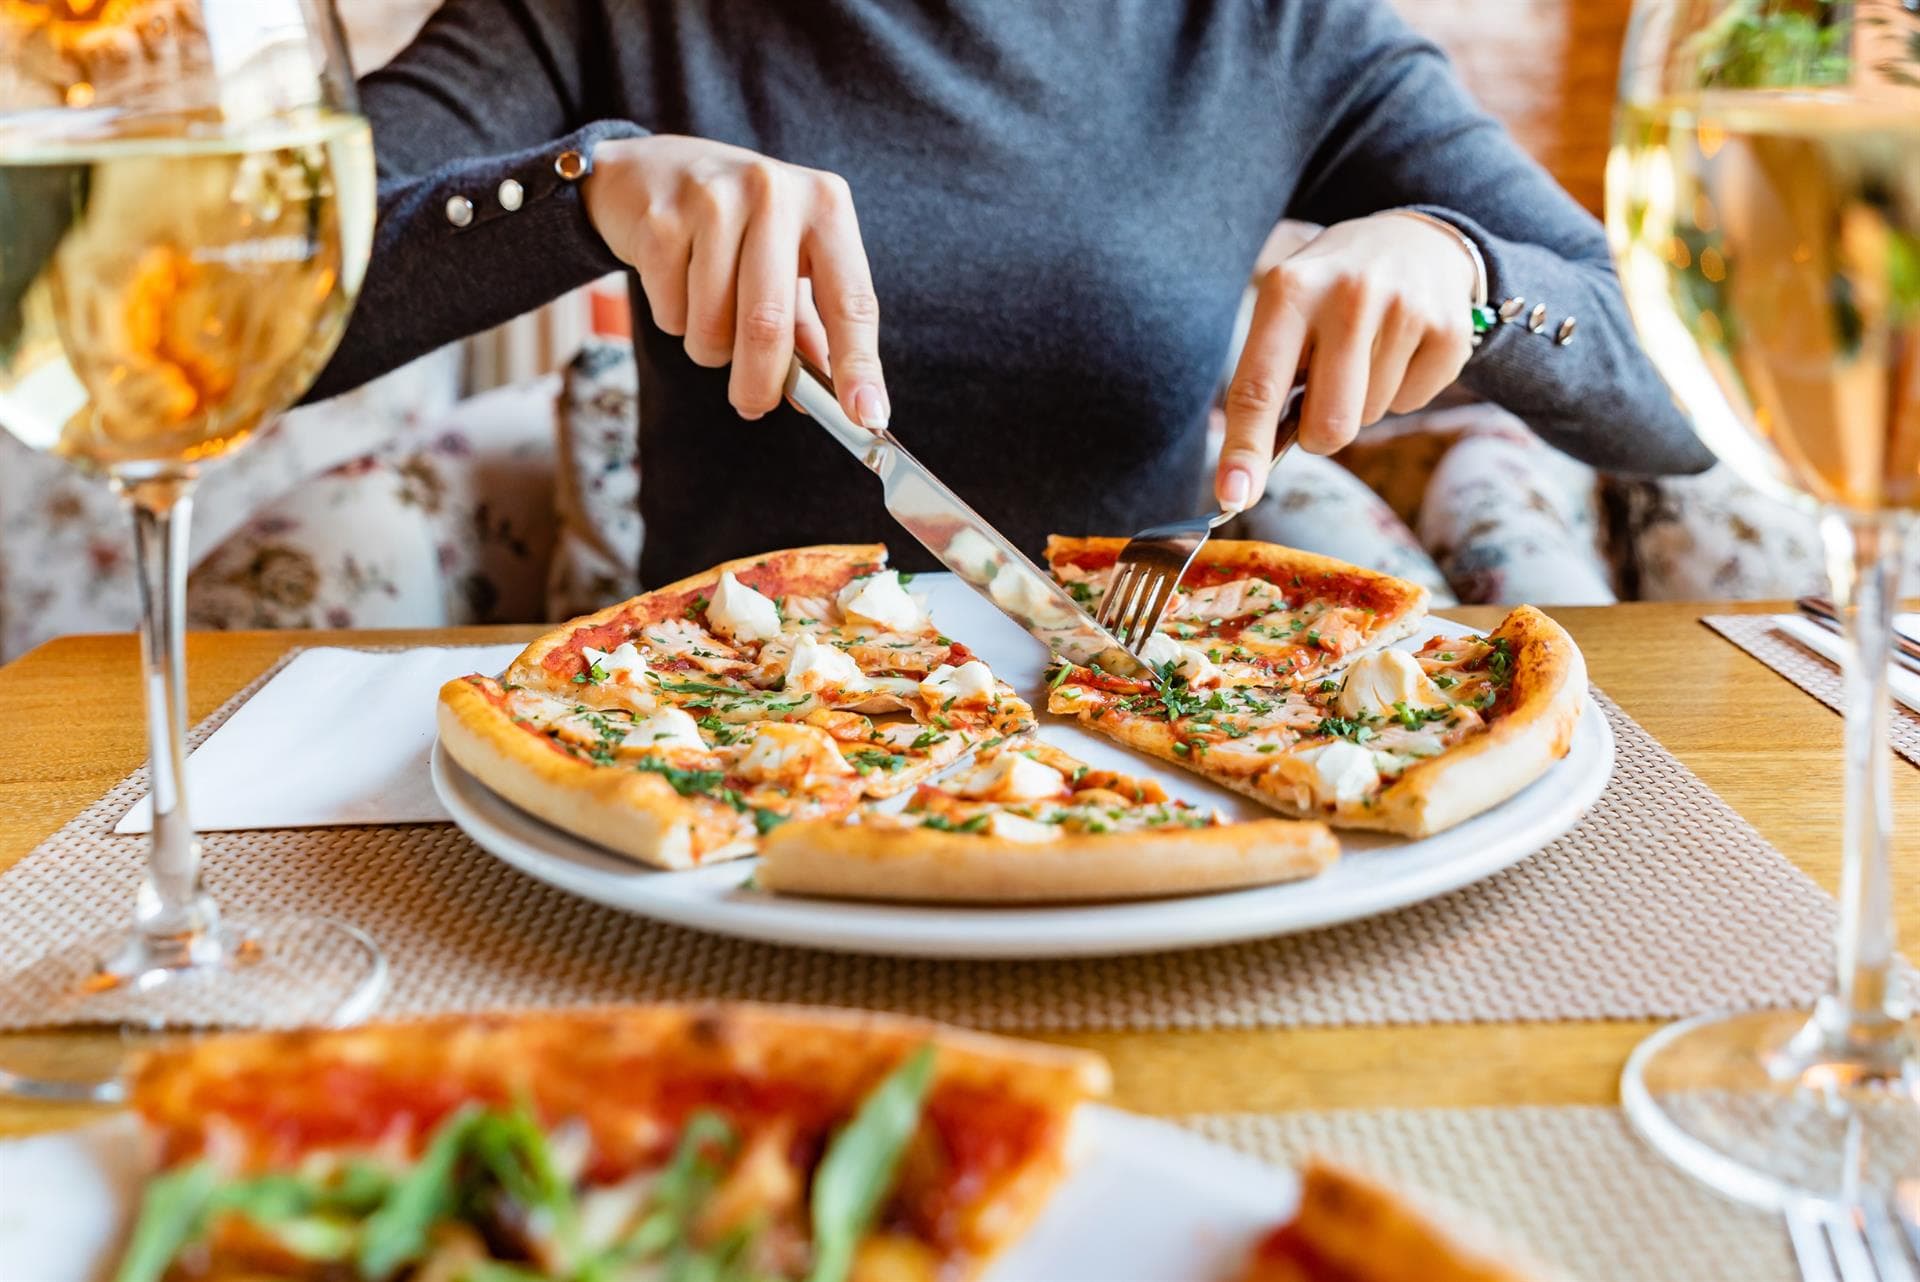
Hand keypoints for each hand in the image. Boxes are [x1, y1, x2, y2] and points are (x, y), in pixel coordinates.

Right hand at [583, 135, 887, 427]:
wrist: (650, 170)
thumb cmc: (736, 224)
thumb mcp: (787, 260)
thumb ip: (809, 328)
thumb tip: (827, 399)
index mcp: (825, 205)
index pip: (852, 301)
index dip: (859, 366)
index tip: (867, 417)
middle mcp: (775, 194)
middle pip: (769, 325)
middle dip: (760, 384)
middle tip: (753, 406)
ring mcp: (713, 201)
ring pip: (713, 328)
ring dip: (710, 349)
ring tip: (708, 313)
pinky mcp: (660, 220)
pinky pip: (671, 314)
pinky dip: (675, 321)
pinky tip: (676, 283)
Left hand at [1217, 212, 1476, 509]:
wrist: (1415, 239)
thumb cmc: (1330, 293)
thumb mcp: (1287, 309)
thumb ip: (1266, 379)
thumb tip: (1245, 475)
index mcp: (1291, 291)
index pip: (1258, 387)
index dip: (1244, 450)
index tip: (1233, 496)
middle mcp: (1348, 296)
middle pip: (1328, 426)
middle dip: (1320, 431)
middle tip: (1324, 389)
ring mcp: (1406, 310)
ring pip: (1370, 417)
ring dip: (1362, 400)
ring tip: (1367, 347)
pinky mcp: (1451, 329)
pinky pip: (1412, 403)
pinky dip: (1402, 389)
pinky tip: (1401, 347)